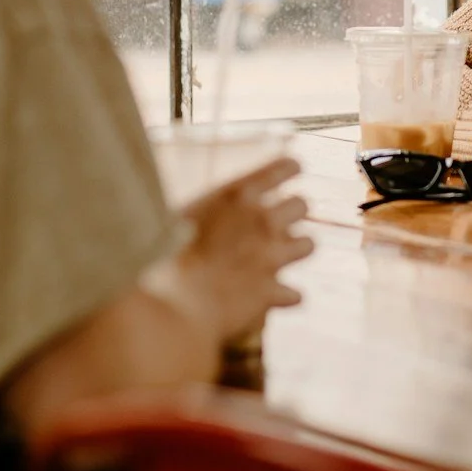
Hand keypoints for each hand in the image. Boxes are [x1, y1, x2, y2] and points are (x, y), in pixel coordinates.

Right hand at [147, 159, 312, 342]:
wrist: (170, 302)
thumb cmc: (162, 256)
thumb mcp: (180, 216)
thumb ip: (206, 208)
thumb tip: (209, 208)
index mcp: (236, 195)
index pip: (281, 169)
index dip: (291, 168)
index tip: (296, 170)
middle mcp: (261, 220)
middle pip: (302, 205)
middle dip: (295, 211)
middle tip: (283, 220)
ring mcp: (270, 256)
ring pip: (309, 244)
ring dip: (297, 249)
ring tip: (285, 255)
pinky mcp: (271, 292)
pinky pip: (295, 293)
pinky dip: (286, 296)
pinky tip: (278, 298)